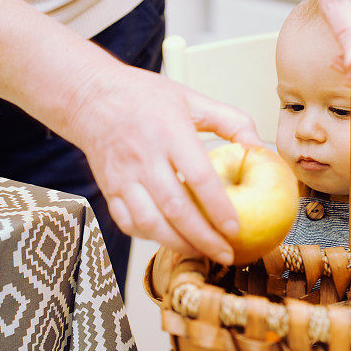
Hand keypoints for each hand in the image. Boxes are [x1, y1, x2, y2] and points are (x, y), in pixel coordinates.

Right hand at [69, 64, 262, 263]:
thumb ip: (230, 120)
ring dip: (178, 244)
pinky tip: (172, 241)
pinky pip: (129, 223)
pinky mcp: (108, 189)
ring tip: (203, 253)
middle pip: (176, 208)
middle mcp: (144, 157)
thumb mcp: (192, 99)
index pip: (199, 177)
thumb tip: (259, 148)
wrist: (90, 96)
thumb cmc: (146, 97)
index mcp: (170, 132)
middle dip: (204, 238)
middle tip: (227, 253)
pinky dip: (151, 238)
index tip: (236, 228)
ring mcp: (123, 176)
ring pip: (150, 222)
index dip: (218, 207)